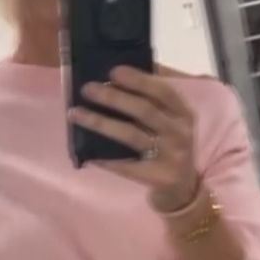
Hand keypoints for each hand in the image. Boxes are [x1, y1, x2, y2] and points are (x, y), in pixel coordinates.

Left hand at [70, 64, 198, 211]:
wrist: (184, 187)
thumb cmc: (170, 145)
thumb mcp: (172, 121)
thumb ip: (154, 101)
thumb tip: (116, 77)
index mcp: (184, 114)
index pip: (163, 91)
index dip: (139, 80)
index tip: (113, 71)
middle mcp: (180, 133)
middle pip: (145, 111)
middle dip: (114, 98)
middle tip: (87, 89)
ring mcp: (170, 156)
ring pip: (132, 136)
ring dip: (101, 123)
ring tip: (76, 114)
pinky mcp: (158, 177)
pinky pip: (127, 165)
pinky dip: (106, 158)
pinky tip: (87, 153)